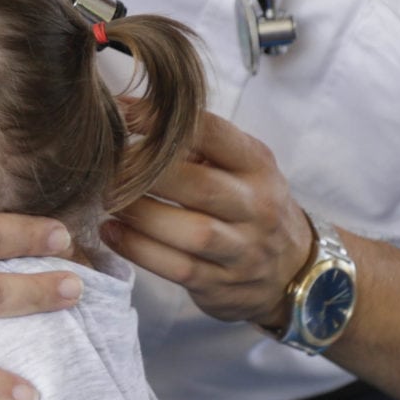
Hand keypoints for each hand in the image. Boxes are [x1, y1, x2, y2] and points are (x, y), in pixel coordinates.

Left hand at [102, 107, 312, 325]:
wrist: (292, 270)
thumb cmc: (250, 204)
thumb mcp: (241, 165)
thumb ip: (197, 143)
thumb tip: (128, 113)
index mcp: (257, 165)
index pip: (211, 133)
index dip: (161, 121)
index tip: (121, 114)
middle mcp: (256, 207)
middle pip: (199, 185)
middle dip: (146, 174)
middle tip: (108, 165)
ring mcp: (243, 251)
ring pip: (191, 232)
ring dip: (140, 214)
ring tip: (107, 199)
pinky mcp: (222, 285)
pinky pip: (177, 268)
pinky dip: (138, 249)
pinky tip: (112, 232)